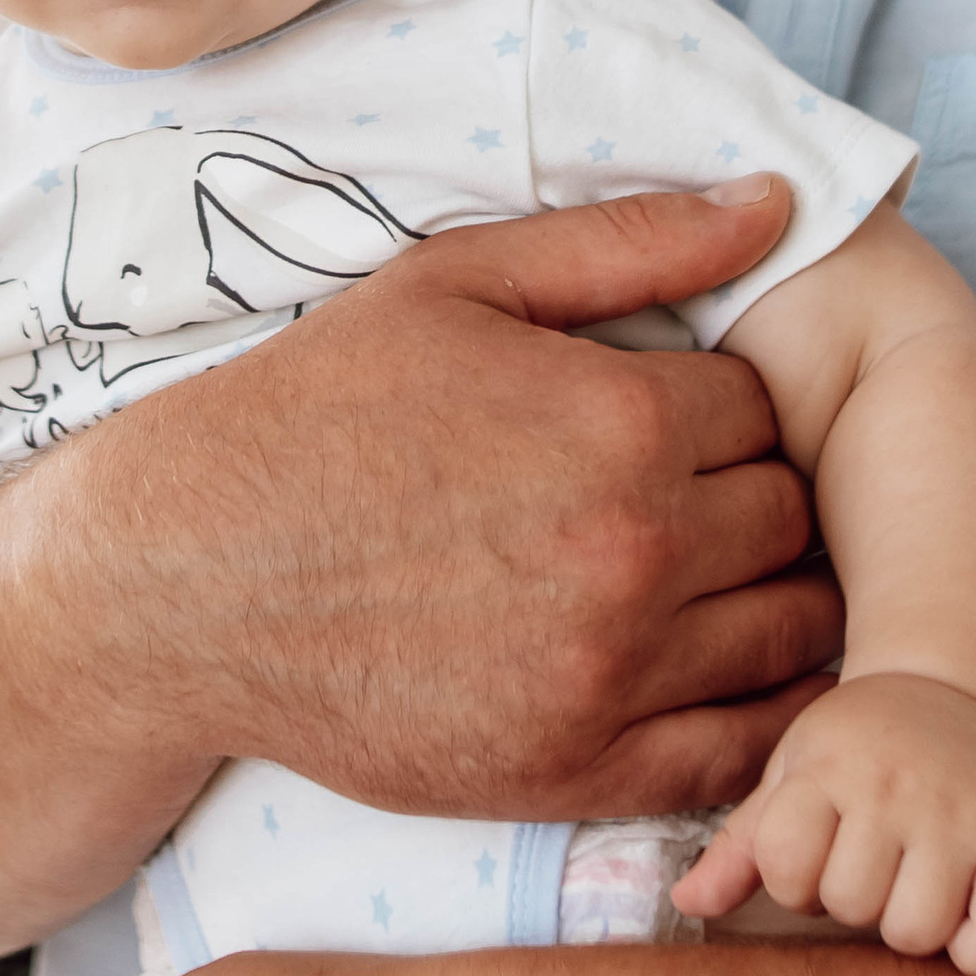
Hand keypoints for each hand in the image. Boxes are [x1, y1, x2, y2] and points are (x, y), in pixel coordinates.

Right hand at [0, 181, 838, 963]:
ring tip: (697, 576)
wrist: (182, 580)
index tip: (675, 414)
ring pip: (794, 632)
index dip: (727, 405)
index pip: (771, 405)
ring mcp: (611, 675)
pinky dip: (759, 715)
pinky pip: (743, 752)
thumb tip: (780, 201)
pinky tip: (708, 672)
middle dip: (753, 495)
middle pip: (794, 517)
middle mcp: (635, 550)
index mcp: (618, 419)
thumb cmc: (313, 413)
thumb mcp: (454, 286)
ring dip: (766, 598)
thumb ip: (628, 241)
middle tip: (685, 493)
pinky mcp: (577, 774)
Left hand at [673, 669, 975, 973]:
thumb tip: (686, 904)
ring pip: (915, 931)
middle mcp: (896, 785)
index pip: (784, 868)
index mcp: (828, 765)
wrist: (956, 689)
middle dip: (853, 899)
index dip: (794, 877)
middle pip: (848, 906)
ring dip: (910, 924)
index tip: (819, 847)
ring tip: (914, 879)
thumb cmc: (860, 746)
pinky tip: (967, 915)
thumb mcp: (794, 772)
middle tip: (874, 860)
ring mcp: (964, 814)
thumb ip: (744, 844)